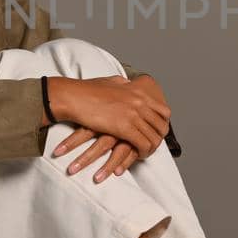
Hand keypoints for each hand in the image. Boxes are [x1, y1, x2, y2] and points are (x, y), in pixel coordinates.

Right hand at [46, 74, 169, 182]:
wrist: (73, 96)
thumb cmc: (87, 90)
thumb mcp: (111, 82)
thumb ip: (124, 84)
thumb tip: (129, 83)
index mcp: (139, 92)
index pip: (164, 112)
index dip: (163, 125)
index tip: (157, 132)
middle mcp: (140, 102)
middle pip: (161, 126)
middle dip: (159, 139)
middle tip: (152, 146)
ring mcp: (134, 114)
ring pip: (154, 138)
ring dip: (151, 148)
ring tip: (144, 154)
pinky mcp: (125, 128)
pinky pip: (143, 144)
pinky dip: (142, 153)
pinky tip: (136, 156)